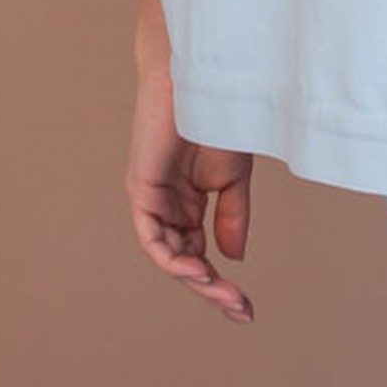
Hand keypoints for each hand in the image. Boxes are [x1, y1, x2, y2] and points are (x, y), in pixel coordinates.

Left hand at [125, 60, 255, 324]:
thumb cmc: (217, 117)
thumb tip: (232, 259)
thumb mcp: (233, 177)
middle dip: (211, 290)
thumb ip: (231, 217)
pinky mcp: (140, 189)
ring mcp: (153, 200)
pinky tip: (196, 269)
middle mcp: (169, 207)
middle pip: (187, 262)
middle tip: (238, 309)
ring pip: (169, 257)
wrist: (201, 77)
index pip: (202, 254)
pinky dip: (171, 257)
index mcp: (190, 203)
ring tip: (221, 292)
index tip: (245, 309)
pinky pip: (152, 237)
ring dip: (195, 279)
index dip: (220, 284)